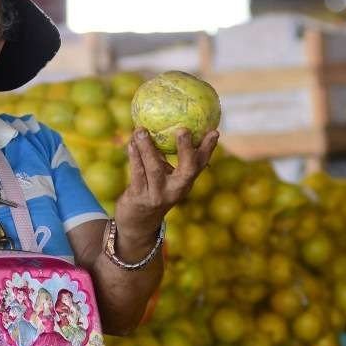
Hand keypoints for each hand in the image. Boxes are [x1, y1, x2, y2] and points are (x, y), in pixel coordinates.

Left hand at [117, 127, 217, 251]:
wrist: (138, 223)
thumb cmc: (153, 190)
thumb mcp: (165, 176)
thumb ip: (166, 155)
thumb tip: (168, 122)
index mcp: (185, 182)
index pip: (200, 164)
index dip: (208, 149)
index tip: (214, 132)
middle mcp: (175, 190)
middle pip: (187, 170)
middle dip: (186, 150)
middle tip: (183, 129)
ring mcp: (158, 195)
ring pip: (154, 169)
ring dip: (147, 148)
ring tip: (141, 130)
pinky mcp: (140, 198)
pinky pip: (137, 173)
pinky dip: (134, 156)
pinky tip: (131, 143)